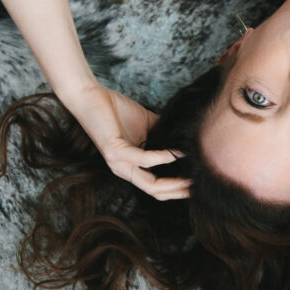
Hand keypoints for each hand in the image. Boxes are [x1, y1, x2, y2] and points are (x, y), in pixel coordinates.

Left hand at [64, 84, 192, 200]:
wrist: (90, 97)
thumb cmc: (115, 110)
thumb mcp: (147, 124)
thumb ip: (164, 133)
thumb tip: (187, 135)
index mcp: (132, 166)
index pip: (157, 187)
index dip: (177, 189)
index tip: (198, 182)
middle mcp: (124, 169)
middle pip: (156, 192)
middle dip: (180, 191)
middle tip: (200, 185)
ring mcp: (119, 163)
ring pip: (150, 185)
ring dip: (174, 182)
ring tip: (192, 175)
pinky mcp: (115, 151)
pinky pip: (143, 160)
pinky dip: (162, 158)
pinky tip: (175, 153)